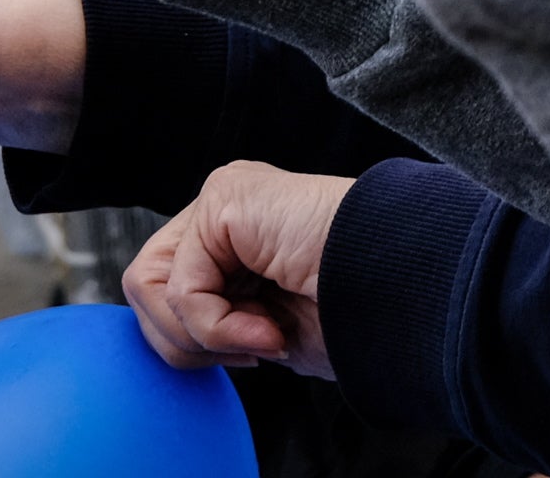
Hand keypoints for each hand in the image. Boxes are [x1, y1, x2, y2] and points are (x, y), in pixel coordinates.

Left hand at [127, 162, 349, 378]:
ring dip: (203, 334)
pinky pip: (181, 286)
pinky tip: (268, 329)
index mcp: (236, 239)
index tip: (259, 351)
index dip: (198, 343)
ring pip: (148, 285)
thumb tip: (170, 341)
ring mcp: (223, 199)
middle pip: (145, 289)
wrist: (403, 285)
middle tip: (256, 346)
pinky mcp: (226, 197)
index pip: (166, 293)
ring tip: (262, 334)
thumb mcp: (267, 330)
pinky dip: (218, 326)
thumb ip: (214, 324)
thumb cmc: (358, 309)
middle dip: (190, 340)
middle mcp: (224, 213)